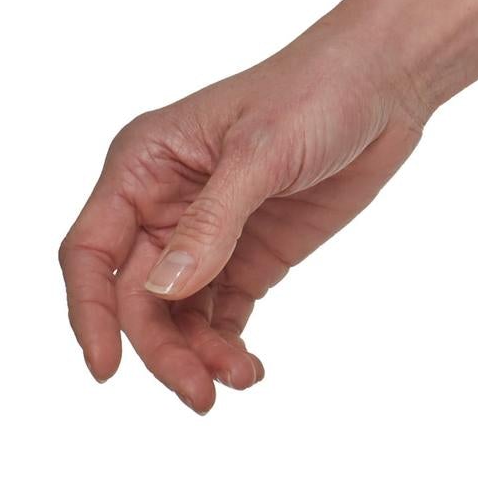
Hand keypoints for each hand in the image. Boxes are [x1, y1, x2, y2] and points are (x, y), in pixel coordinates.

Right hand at [56, 32, 431, 412]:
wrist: (386, 83)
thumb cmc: (316, 91)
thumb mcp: (262, 153)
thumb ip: (211, 223)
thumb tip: (162, 292)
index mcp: (144, 164)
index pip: (93, 251)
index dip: (90, 312)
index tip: (106, 368)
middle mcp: (163, 203)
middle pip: (136, 298)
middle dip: (162, 349)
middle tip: (200, 394)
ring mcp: (207, 234)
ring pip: (177, 316)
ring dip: (197, 355)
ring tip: (238, 380)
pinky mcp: (249, 256)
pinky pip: (221, 316)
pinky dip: (227, 346)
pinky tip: (249, 368)